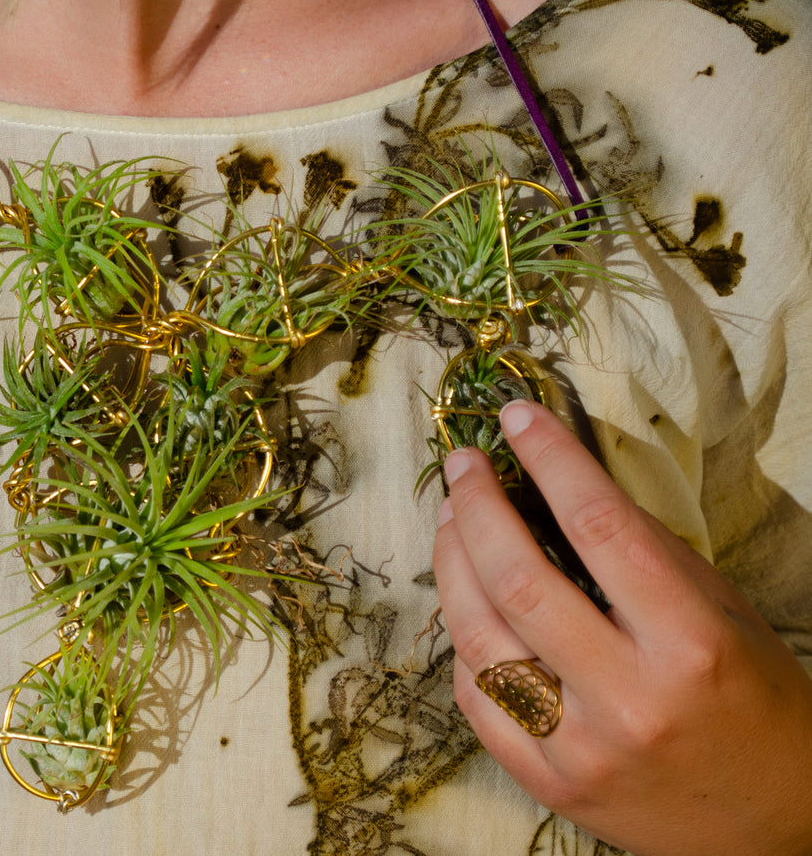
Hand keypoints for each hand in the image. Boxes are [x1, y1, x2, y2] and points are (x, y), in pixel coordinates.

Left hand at [433, 399, 811, 855]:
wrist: (778, 832)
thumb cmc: (759, 709)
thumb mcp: (726, 618)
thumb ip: (647, 555)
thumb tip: (565, 484)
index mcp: (689, 647)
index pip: (600, 527)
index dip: (552, 460)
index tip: (518, 417)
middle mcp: (629, 698)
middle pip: (518, 579)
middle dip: (478, 506)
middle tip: (464, 465)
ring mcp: (580, 747)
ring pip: (479, 636)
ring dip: (452, 563)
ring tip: (452, 518)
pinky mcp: (547, 783)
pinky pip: (477, 698)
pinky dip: (465, 639)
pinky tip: (466, 600)